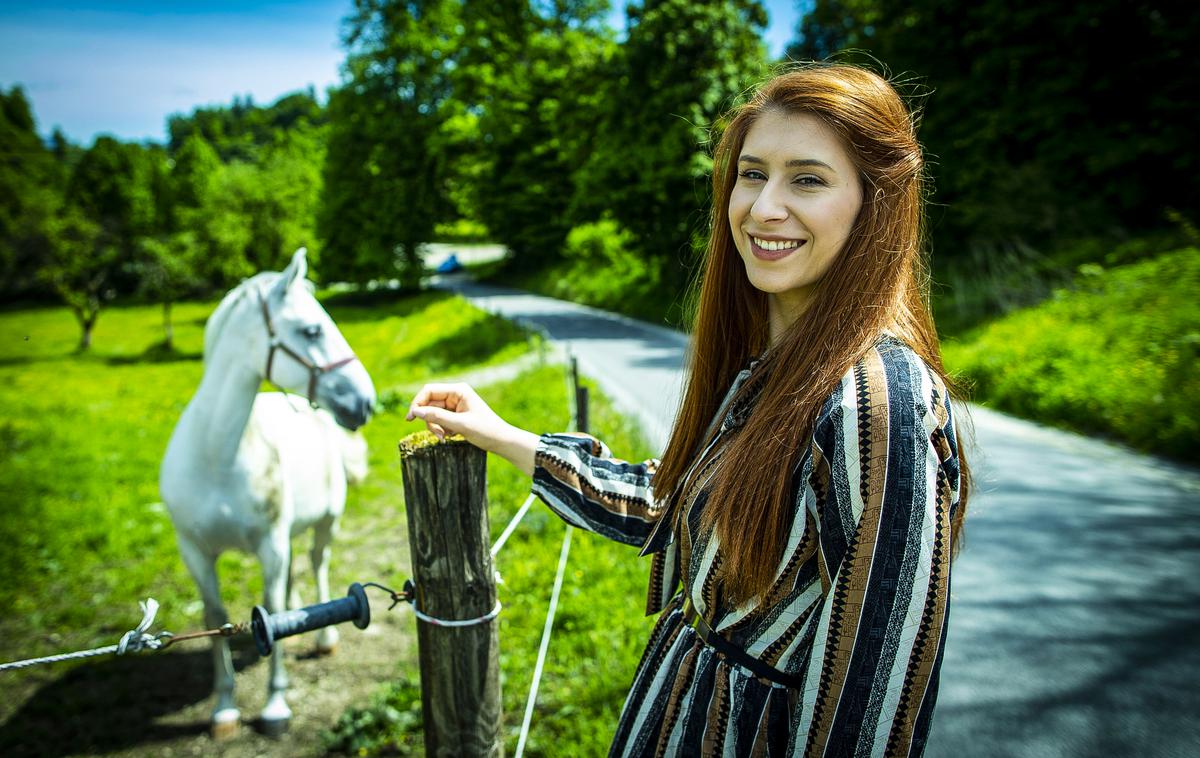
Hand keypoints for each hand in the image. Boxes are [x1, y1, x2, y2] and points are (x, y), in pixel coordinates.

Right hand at [406, 383, 537, 475]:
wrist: (501, 441)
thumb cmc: (486, 430)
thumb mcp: (460, 425)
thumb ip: (437, 417)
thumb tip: (415, 412)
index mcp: (458, 390)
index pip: (429, 391)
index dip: (417, 403)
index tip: (410, 419)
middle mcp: (455, 395)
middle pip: (429, 403)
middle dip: (429, 420)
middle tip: (437, 435)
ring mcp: (455, 405)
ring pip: (432, 413)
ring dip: (435, 427)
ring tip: (444, 437)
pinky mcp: (455, 415)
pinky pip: (439, 420)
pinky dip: (440, 429)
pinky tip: (451, 436)